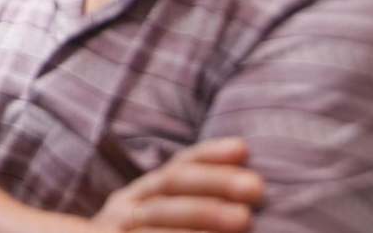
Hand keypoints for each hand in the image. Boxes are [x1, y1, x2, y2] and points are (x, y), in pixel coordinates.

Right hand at [93, 138, 261, 231]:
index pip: (176, 169)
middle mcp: (126, 210)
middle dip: (214, 184)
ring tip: (244, 219)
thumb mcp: (159, 223)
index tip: (243, 149)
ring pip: (159, 219)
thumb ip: (186, 207)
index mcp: (139, 197)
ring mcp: (116, 229)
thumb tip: (245, 179)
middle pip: (170, 187)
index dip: (208, 156)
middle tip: (256, 187)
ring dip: (202, 216)